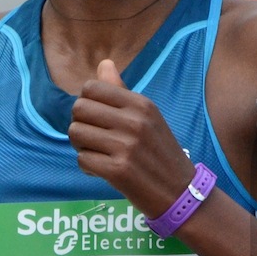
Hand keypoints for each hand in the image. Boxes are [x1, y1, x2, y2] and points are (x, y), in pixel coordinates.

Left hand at [69, 60, 195, 216]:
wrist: (180, 192)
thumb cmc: (160, 152)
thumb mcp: (147, 117)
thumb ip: (121, 92)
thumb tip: (104, 63)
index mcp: (141, 104)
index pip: (91, 88)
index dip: (87, 103)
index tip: (97, 118)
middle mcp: (134, 121)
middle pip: (79, 109)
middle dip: (80, 124)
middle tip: (94, 138)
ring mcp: (126, 146)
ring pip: (76, 133)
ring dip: (81, 146)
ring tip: (99, 154)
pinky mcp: (118, 171)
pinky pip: (82, 160)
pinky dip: (88, 167)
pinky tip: (102, 171)